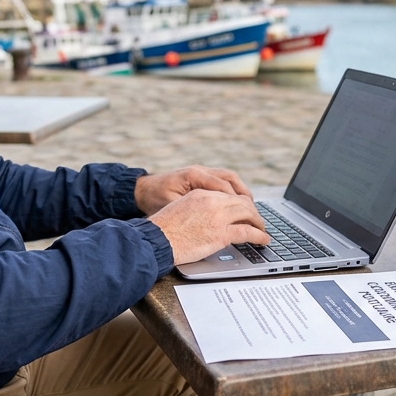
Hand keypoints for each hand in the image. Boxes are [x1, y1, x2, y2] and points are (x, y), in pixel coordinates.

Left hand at [134, 166, 252, 214]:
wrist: (140, 191)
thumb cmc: (153, 201)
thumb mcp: (172, 209)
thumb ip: (193, 214)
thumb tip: (214, 224)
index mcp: (194, 176)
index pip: (224, 187)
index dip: (239, 203)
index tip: (249, 218)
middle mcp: (200, 170)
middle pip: (231, 180)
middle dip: (245, 197)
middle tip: (255, 215)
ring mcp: (201, 172)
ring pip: (230, 178)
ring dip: (241, 193)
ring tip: (251, 210)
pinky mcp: (200, 177)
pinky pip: (223, 181)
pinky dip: (233, 192)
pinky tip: (237, 205)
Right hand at [149, 189, 269, 265]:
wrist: (156, 239)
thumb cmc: (162, 230)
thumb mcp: (180, 210)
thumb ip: (197, 210)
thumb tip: (207, 220)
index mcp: (201, 194)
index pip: (228, 195)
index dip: (241, 204)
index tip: (245, 212)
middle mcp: (212, 201)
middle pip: (242, 202)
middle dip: (253, 212)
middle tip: (258, 222)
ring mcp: (218, 216)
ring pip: (249, 214)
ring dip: (259, 223)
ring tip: (263, 231)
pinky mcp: (221, 233)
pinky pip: (248, 232)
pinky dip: (259, 236)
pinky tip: (263, 240)